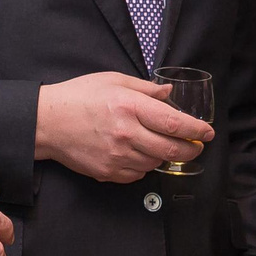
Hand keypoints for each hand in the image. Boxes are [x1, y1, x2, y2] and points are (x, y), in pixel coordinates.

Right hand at [34, 72, 213, 183]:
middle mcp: (126, 134)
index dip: (196, 130)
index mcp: (128, 107)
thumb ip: (145, 88)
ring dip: (166, 157)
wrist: (48, 122)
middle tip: (196, 145)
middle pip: (171, 149)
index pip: (173, 123)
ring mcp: (117, 156)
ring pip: (156, 163)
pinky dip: (146, 165)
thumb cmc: (79, 97)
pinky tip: (142, 154)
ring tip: (165, 146)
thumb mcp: (113, 81)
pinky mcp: (109, 172)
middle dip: (190, 149)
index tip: (207, 132)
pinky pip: (138, 174)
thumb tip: (170, 94)